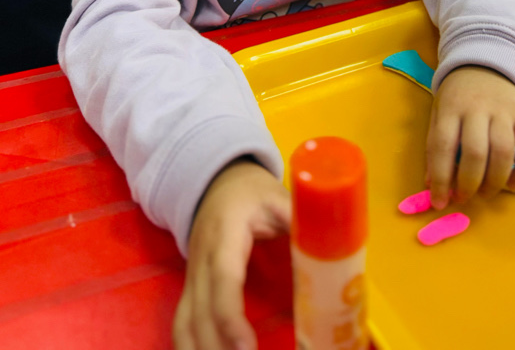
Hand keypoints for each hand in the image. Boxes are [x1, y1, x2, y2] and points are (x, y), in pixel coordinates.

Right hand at [173, 159, 290, 349]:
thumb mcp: (277, 196)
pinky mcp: (191, 287)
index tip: (246, 348)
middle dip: (219, 348)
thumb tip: (332, 243)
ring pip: (184, 324)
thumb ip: (299, 217)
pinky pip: (182, 324)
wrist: (216, 181)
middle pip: (201, 314)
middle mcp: (202, 260)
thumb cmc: (250, 190)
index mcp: (225, 235)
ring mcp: (192, 276)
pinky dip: (190, 348)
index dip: (231, 318)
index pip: (224, 282)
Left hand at [425, 66, 514, 208]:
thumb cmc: (458, 97)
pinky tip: (512, 185)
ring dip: (495, 181)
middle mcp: (477, 109)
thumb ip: (435, 147)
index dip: (441, 178)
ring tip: (487, 193)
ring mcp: (503, 111)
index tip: (439, 202)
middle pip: (475, 152)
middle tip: (465, 198)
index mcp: (450, 108)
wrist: (486, 64)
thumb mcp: (439, 114)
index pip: (443, 146)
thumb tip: (433, 186)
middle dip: (469, 184)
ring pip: (504, 152)